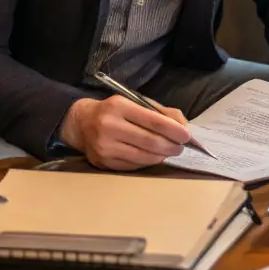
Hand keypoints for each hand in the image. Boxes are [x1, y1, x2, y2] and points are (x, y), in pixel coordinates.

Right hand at [59, 95, 191, 170]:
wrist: (81, 123)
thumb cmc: (115, 111)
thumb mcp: (135, 103)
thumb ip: (160, 112)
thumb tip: (183, 126)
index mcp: (119, 107)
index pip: (153, 120)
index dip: (173, 130)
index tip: (187, 136)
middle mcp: (109, 126)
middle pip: (149, 141)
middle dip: (170, 146)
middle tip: (180, 147)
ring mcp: (104, 146)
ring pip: (142, 157)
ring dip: (161, 156)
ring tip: (169, 152)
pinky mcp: (102, 162)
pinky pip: (132, 166)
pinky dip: (147, 162)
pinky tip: (153, 157)